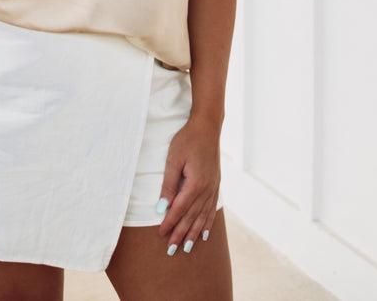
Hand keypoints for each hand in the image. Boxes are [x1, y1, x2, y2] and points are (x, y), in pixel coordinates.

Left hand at [156, 117, 220, 254]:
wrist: (208, 127)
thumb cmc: (187, 140)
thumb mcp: (173, 159)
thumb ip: (168, 184)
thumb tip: (162, 208)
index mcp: (196, 183)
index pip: (180, 209)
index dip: (170, 223)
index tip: (161, 234)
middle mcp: (207, 189)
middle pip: (192, 217)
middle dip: (181, 234)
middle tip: (172, 250)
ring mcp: (213, 188)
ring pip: (203, 216)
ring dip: (194, 233)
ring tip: (187, 248)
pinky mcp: (215, 184)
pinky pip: (212, 209)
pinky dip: (207, 223)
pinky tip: (204, 233)